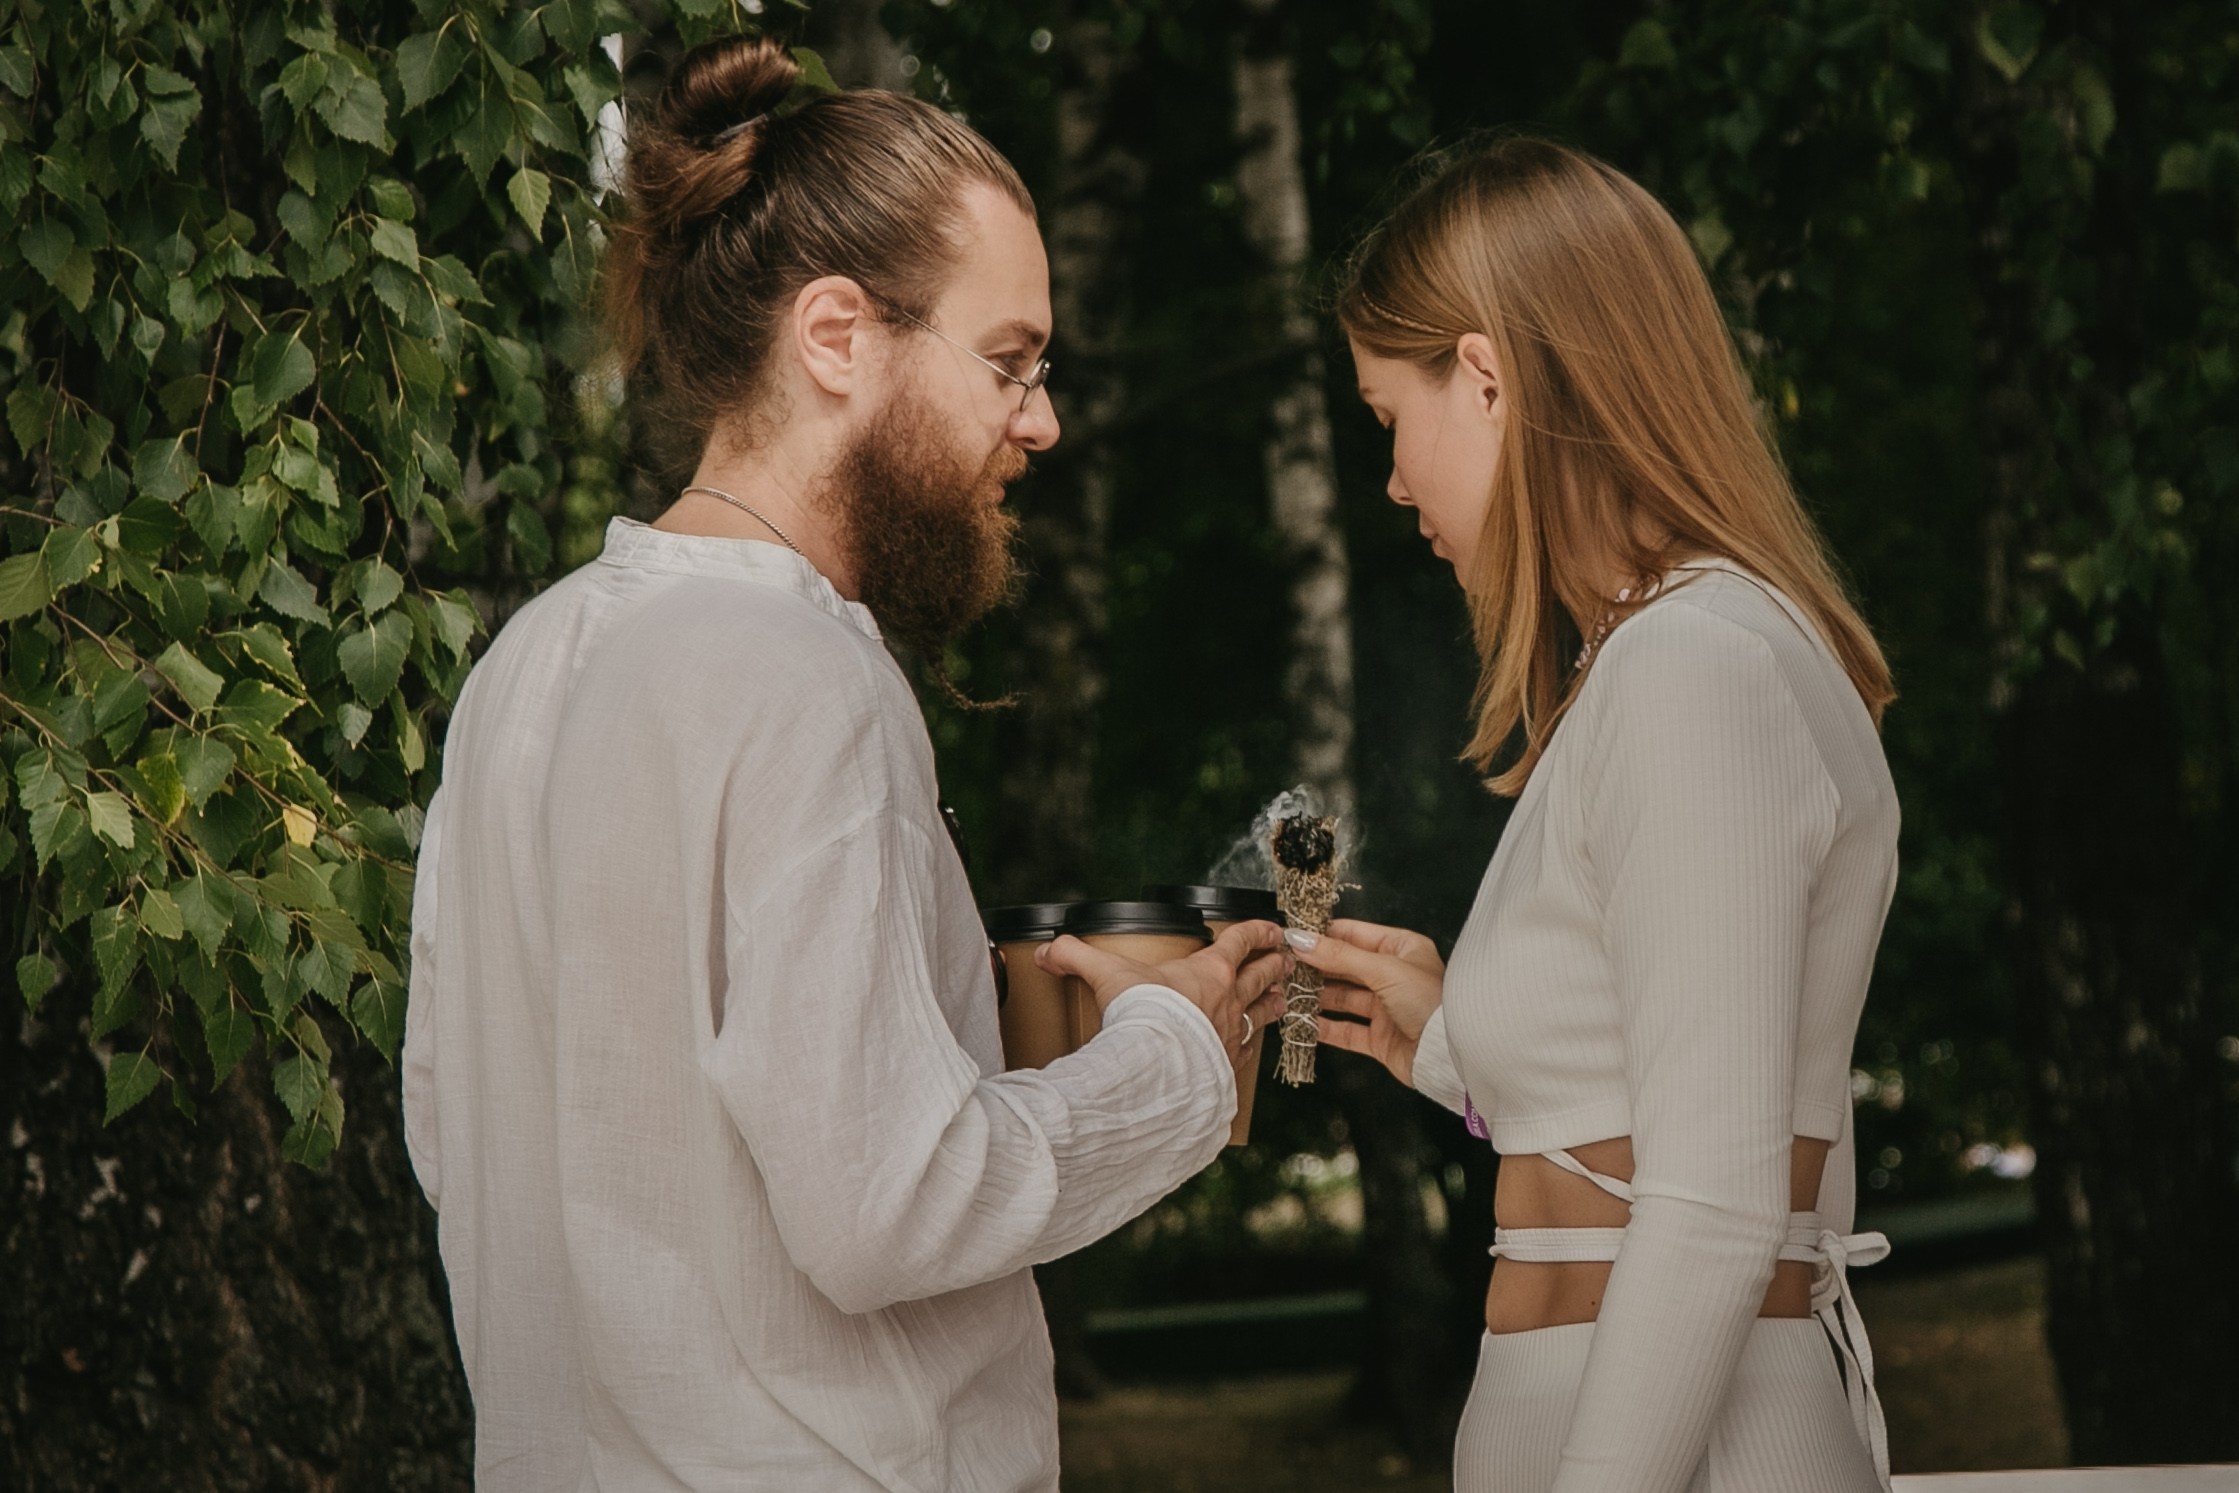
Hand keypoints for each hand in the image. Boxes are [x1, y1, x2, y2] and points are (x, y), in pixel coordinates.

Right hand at [1036, 919, 1290, 1069]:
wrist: (1156, 1064)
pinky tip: (1250, 1048)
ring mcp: (1232, 1034)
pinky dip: (1252, 1046)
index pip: (1241, 941)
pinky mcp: (1228, 1067)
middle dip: (1276, 966)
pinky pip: (1247, 1052)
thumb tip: (1046, 948)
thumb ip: (1076, 956)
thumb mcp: (1106, 973)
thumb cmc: (1140, 1013)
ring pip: (1263, 1013)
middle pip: (1263, 976)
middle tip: (1287, 961)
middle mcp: (1229, 1000)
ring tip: (1281, 999)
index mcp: (1209, 970)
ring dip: (1273, 1003)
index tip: (1273, 929)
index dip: (1258, 931)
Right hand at [1287, 918, 1443, 1087]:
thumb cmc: (1429, 1001)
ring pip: (1343, 998)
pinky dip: (1325, 1027)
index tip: (1293, 936)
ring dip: (1317, 996)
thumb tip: (1301, 940)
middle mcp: (1393, 976)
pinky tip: (1304, 1022)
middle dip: (1316, 967)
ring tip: (1288, 992)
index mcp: (1401, 949)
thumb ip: (1339, 955)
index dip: (1323, 935)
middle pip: (1345, 966)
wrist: (1448, 1055)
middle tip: (1285, 966)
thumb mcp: (1383, 969)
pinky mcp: (1379, 1038)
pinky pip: (1346, 1030)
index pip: (1354, 935)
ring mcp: (1385, 1008)